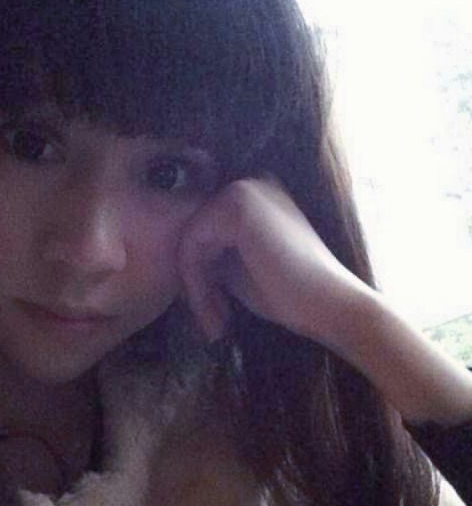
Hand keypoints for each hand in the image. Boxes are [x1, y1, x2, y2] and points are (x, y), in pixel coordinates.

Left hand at [178, 177, 369, 347]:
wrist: (330, 305)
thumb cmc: (290, 292)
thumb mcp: (237, 265)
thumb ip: (212, 252)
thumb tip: (175, 258)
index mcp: (251, 195)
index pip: (202, 231)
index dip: (199, 275)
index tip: (212, 312)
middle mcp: (246, 182)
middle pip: (192, 234)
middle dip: (196, 283)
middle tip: (212, 322)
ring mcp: (242, 189)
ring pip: (189, 242)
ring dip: (196, 289)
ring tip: (215, 324)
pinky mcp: (237, 205)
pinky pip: (193, 246)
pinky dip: (197, 285)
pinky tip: (217, 314)